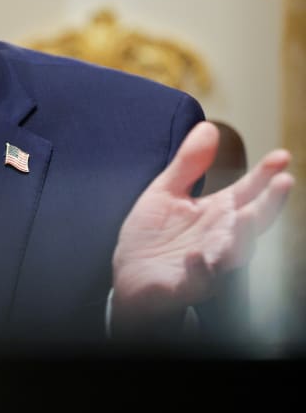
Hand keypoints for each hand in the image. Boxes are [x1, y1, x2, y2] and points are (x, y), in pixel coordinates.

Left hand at [111, 121, 293, 335]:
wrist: (129, 278)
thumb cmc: (153, 236)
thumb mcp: (166, 192)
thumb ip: (188, 164)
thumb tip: (208, 126)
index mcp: (217, 215)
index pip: (247, 193)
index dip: (265, 176)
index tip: (282, 156)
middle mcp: (219, 239)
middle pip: (251, 222)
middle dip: (269, 204)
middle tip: (284, 182)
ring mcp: (206, 264)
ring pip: (232, 254)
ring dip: (241, 237)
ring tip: (247, 215)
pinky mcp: (185, 286)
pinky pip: (197, 281)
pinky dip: (199, 270)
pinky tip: (196, 256)